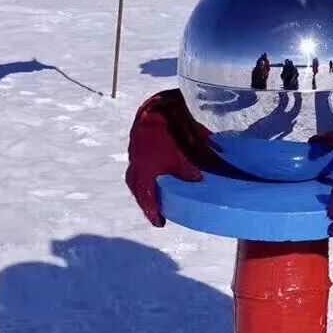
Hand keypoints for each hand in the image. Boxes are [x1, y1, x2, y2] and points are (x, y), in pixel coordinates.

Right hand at [126, 89, 210, 226]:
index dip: (152, 211)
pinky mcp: (137, 149)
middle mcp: (137, 166)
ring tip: (153, 199)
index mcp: (145, 170)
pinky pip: (136, 168)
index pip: (146, 197)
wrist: (156, 108)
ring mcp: (135, 156)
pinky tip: (152, 178)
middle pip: (138, 190)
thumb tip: (197, 181)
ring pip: (135, 180)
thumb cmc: (168, 133)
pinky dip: (142, 177)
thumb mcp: (178, 154)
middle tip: (157, 213)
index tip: (159, 224)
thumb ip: (186, 170)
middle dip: (146, 203)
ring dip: (143, 191)